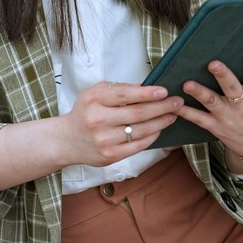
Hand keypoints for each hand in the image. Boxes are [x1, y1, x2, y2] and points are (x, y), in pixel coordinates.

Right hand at [60, 82, 183, 166]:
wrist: (66, 140)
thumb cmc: (85, 112)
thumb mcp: (95, 93)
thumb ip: (119, 89)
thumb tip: (147, 87)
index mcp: (94, 100)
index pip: (125, 94)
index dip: (147, 93)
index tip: (164, 91)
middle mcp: (98, 120)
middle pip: (137, 113)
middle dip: (161, 107)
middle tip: (177, 102)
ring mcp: (104, 140)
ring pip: (140, 130)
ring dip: (161, 122)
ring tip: (172, 114)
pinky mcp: (110, 156)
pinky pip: (138, 145)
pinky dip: (152, 136)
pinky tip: (159, 129)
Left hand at [177, 45, 242, 168]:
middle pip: (233, 89)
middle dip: (223, 76)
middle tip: (213, 63)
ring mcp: (229, 118)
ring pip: (212, 104)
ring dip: (199, 94)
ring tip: (187, 84)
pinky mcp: (217, 127)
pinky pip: (199, 120)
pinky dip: (186, 112)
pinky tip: (173, 103)